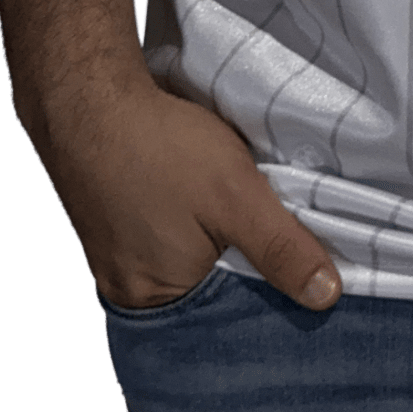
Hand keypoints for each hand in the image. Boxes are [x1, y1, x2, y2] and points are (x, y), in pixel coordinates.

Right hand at [29, 73, 342, 312]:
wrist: (88, 94)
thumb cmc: (157, 146)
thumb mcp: (237, 196)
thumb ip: (282, 248)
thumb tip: (324, 295)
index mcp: (154, 299)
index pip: (227, 316)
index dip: (267, 293)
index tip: (301, 268)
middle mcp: (129, 287)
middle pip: (207, 290)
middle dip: (244, 263)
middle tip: (279, 228)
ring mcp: (115, 251)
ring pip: (188, 256)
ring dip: (217, 234)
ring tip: (243, 204)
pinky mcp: (113, 217)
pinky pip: (164, 231)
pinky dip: (191, 215)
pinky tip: (207, 189)